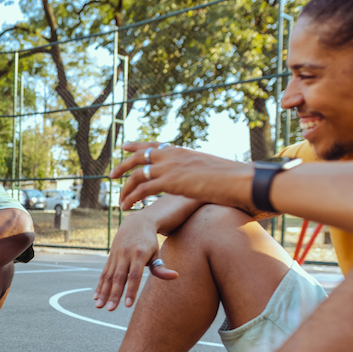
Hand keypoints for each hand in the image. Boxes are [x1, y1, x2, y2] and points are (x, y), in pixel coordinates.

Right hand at [93, 212, 177, 310]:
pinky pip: (104, 273)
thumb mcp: (156, 252)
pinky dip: (100, 285)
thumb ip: (161, 267)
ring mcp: (116, 255)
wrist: (136, 222)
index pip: (134, 276)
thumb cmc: (150, 241)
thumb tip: (175, 276)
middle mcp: (125, 255)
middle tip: (110, 309)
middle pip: (118, 278)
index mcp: (138, 254)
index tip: (128, 305)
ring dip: (103, 292)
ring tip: (99, 306)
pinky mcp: (110, 256)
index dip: (131, 291)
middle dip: (113, 295)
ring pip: (108, 276)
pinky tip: (96, 297)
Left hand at [109, 142, 253, 210]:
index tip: (124, 146)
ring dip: (125, 188)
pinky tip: (126, 206)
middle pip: (139, 156)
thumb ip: (197, 171)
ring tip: (119, 201)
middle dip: (122, 165)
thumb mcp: (210, 170)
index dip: (137, 145)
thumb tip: (199, 178)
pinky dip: (131, 197)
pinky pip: (142, 189)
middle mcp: (173, 156)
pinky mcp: (170, 181)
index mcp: (182, 151)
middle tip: (111, 175)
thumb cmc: (233, 179)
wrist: (241, 180)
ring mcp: (170, 167)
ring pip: (137, 174)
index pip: (154, 145)